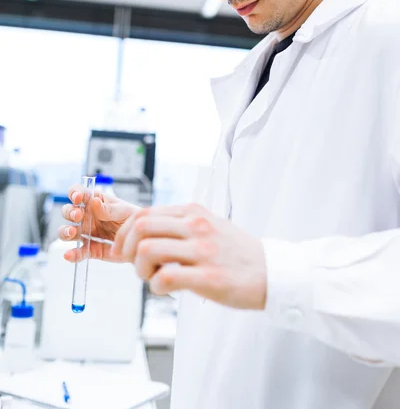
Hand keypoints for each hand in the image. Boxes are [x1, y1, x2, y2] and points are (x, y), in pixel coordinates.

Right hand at [59, 184, 139, 262]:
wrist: (140, 237)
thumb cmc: (131, 217)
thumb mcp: (123, 210)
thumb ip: (108, 209)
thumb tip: (94, 201)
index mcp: (93, 201)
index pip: (77, 193)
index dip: (74, 193)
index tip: (77, 198)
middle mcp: (86, 216)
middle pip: (69, 212)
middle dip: (70, 213)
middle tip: (78, 216)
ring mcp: (86, 233)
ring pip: (68, 232)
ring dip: (65, 231)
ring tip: (72, 233)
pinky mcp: (90, 249)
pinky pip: (78, 252)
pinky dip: (72, 254)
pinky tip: (69, 254)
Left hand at [111, 203, 266, 309]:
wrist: (271, 272)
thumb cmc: (236, 252)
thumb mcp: (209, 225)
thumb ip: (179, 224)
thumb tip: (144, 234)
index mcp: (194, 211)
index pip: (144, 213)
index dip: (125, 233)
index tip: (123, 249)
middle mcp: (196, 225)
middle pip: (141, 227)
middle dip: (128, 249)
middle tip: (137, 265)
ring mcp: (203, 250)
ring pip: (148, 249)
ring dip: (140, 269)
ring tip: (153, 278)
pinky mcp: (209, 276)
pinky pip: (165, 277)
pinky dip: (156, 287)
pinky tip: (166, 289)